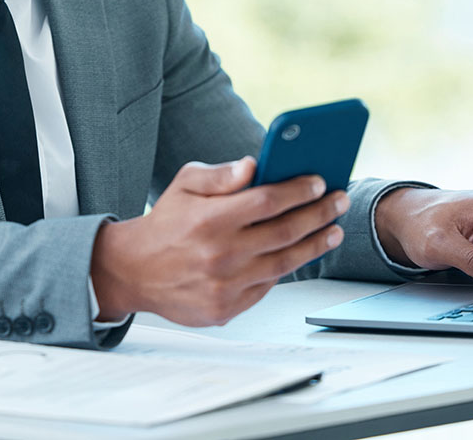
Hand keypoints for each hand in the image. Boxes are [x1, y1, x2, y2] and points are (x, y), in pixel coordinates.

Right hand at [90, 157, 348, 324]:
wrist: (134, 271)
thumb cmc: (165, 222)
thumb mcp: (184, 184)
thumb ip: (220, 175)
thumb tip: (254, 165)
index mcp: (210, 219)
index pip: (268, 201)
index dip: (298, 190)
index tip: (319, 181)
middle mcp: (220, 254)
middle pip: (285, 231)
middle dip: (319, 213)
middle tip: (338, 201)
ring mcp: (225, 285)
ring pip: (284, 262)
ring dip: (315, 244)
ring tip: (333, 230)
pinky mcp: (226, 308)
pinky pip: (267, 286)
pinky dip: (287, 268)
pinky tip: (300, 252)